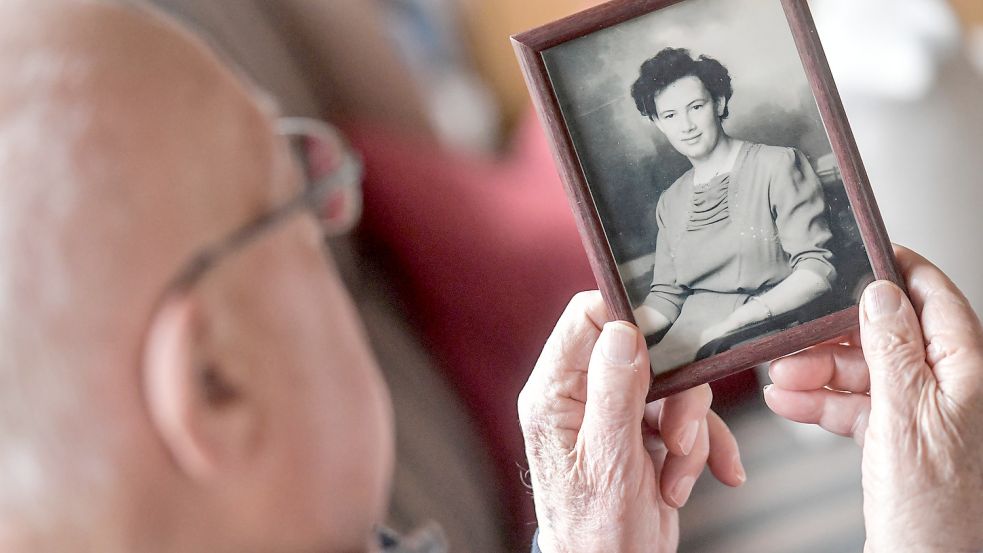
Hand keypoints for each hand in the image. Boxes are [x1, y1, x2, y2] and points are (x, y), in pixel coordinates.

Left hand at [519, 292, 745, 552]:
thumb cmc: (595, 533)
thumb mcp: (607, 460)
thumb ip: (614, 392)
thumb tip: (623, 331)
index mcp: (555, 394)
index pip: (587, 319)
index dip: (630, 319)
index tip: (667, 343)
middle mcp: (582, 398)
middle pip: (644, 353)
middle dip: (676, 398)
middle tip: (680, 437)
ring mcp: (616, 416)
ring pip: (672, 388)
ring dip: (690, 435)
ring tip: (677, 477)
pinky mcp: (644, 435)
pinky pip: (684, 420)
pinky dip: (702, 450)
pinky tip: (704, 479)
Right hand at [764, 246, 982, 551]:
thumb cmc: (935, 509)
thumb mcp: (905, 415)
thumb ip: (893, 349)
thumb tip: (881, 293)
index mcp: (968, 371)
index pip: (935, 298)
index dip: (897, 271)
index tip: (864, 252)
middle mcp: (950, 388)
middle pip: (887, 336)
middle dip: (836, 337)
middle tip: (797, 338)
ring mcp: (924, 415)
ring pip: (866, 372)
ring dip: (820, 372)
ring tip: (784, 378)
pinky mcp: (899, 440)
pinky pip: (857, 406)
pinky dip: (823, 403)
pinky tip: (794, 402)